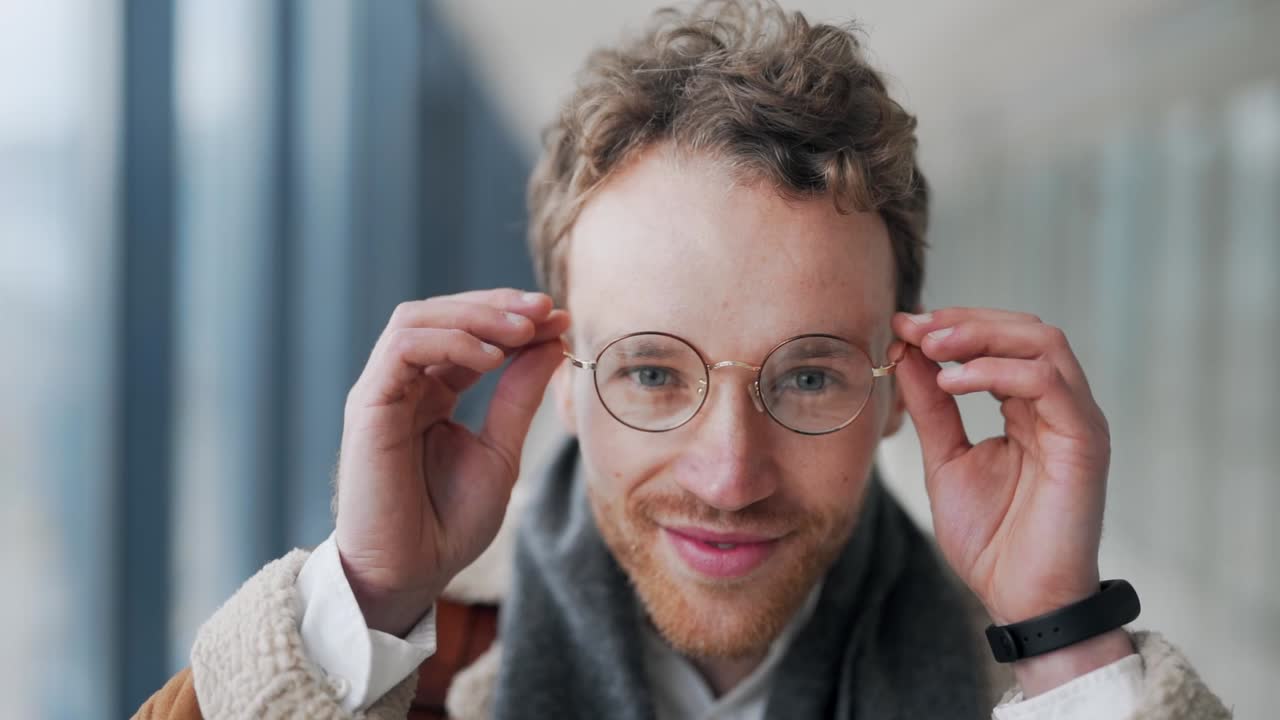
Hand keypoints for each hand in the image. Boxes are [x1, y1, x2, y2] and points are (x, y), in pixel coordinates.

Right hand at [335, 289, 569, 635]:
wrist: (411, 575)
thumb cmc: (449, 525)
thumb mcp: (500, 450)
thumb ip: (518, 396)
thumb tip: (550, 342)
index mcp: (433, 394)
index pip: (469, 334)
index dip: (514, 319)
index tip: (561, 319)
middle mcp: (404, 385)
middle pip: (442, 314)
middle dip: (498, 306)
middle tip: (545, 311)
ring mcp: (382, 391)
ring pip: (418, 318)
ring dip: (475, 316)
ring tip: (522, 332)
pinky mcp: (368, 405)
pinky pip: (402, 348)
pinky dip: (449, 341)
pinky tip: (490, 359)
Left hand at [891, 307, 1131, 693]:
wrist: (1019, 597)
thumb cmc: (991, 538)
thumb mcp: (946, 458)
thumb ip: (931, 406)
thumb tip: (906, 352)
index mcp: (1031, 408)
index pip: (1003, 341)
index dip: (954, 325)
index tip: (904, 324)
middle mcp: (1060, 407)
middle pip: (1026, 330)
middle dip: (965, 321)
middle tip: (916, 327)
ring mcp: (1077, 421)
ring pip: (1043, 343)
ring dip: (981, 336)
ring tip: (932, 347)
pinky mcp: (1085, 442)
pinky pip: (1048, 383)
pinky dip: (997, 372)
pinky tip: (953, 382)